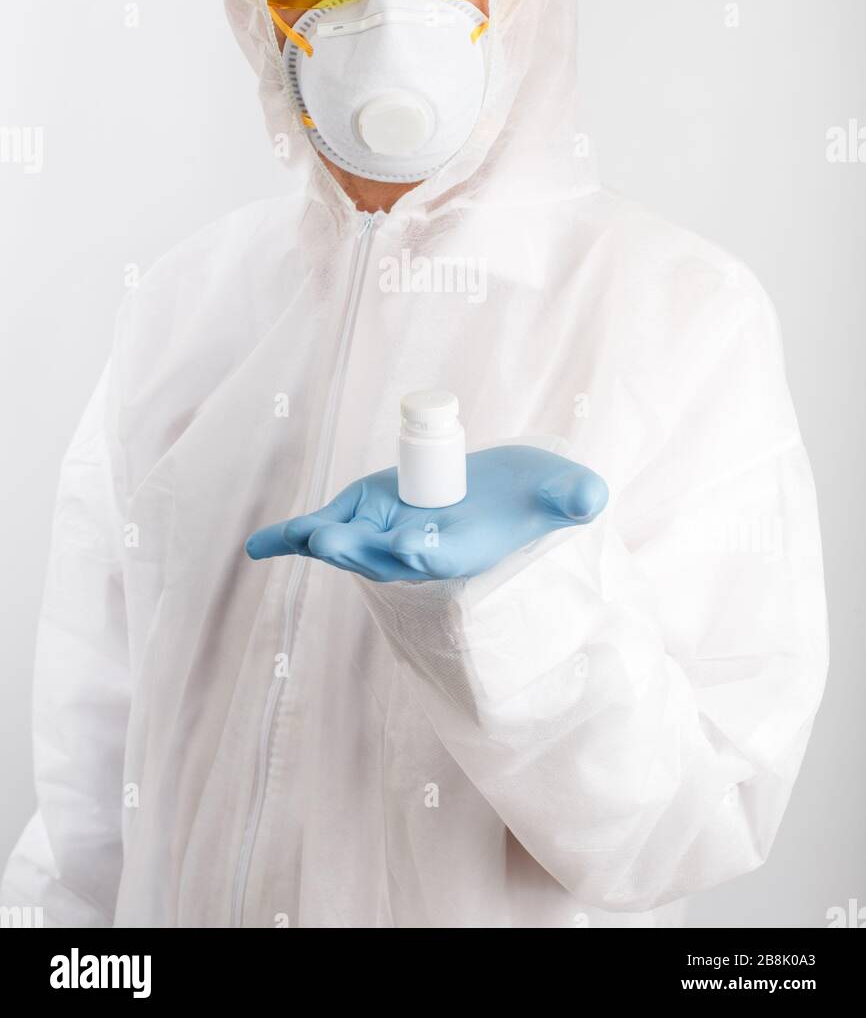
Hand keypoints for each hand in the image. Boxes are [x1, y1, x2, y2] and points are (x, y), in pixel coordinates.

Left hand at [245, 445, 607, 582]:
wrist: (500, 492)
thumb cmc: (531, 494)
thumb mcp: (557, 488)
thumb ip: (571, 495)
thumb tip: (590, 496)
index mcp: (460, 549)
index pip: (438, 556)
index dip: (425, 551)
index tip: (415, 548)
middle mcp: (417, 548)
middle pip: (383, 555)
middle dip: (360, 549)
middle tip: (333, 540)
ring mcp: (385, 533)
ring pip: (350, 541)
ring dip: (326, 539)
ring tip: (307, 534)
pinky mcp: (362, 514)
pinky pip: (319, 529)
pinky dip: (289, 538)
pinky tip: (257, 547)